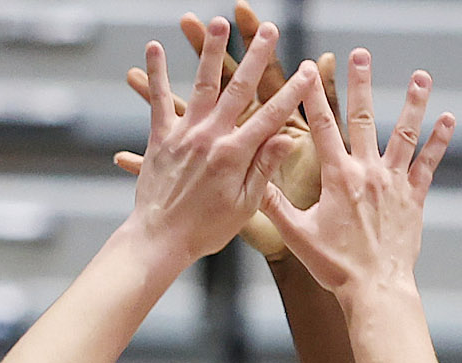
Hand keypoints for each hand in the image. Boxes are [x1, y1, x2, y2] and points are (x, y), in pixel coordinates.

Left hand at [122, 18, 309, 267]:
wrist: (160, 240)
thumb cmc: (206, 231)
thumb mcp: (245, 206)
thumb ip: (264, 168)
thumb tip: (284, 137)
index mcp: (235, 155)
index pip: (272, 115)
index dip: (292, 92)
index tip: (307, 71)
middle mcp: (210, 137)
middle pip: (238, 88)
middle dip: (256, 55)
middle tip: (269, 30)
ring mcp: (184, 134)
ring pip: (200, 84)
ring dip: (208, 50)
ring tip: (214, 21)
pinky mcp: (161, 138)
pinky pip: (158, 101)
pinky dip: (155, 75)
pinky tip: (153, 47)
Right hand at [260, 50, 453, 298]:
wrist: (375, 288)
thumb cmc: (335, 266)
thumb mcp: (297, 236)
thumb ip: (275, 205)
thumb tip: (253, 181)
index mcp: (337, 178)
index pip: (322, 127)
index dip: (314, 95)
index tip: (310, 68)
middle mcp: (367, 173)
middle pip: (363, 119)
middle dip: (360, 84)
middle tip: (360, 54)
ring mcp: (394, 184)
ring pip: (403, 134)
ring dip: (412, 103)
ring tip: (420, 77)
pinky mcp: (414, 198)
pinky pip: (428, 164)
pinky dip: (438, 141)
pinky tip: (448, 119)